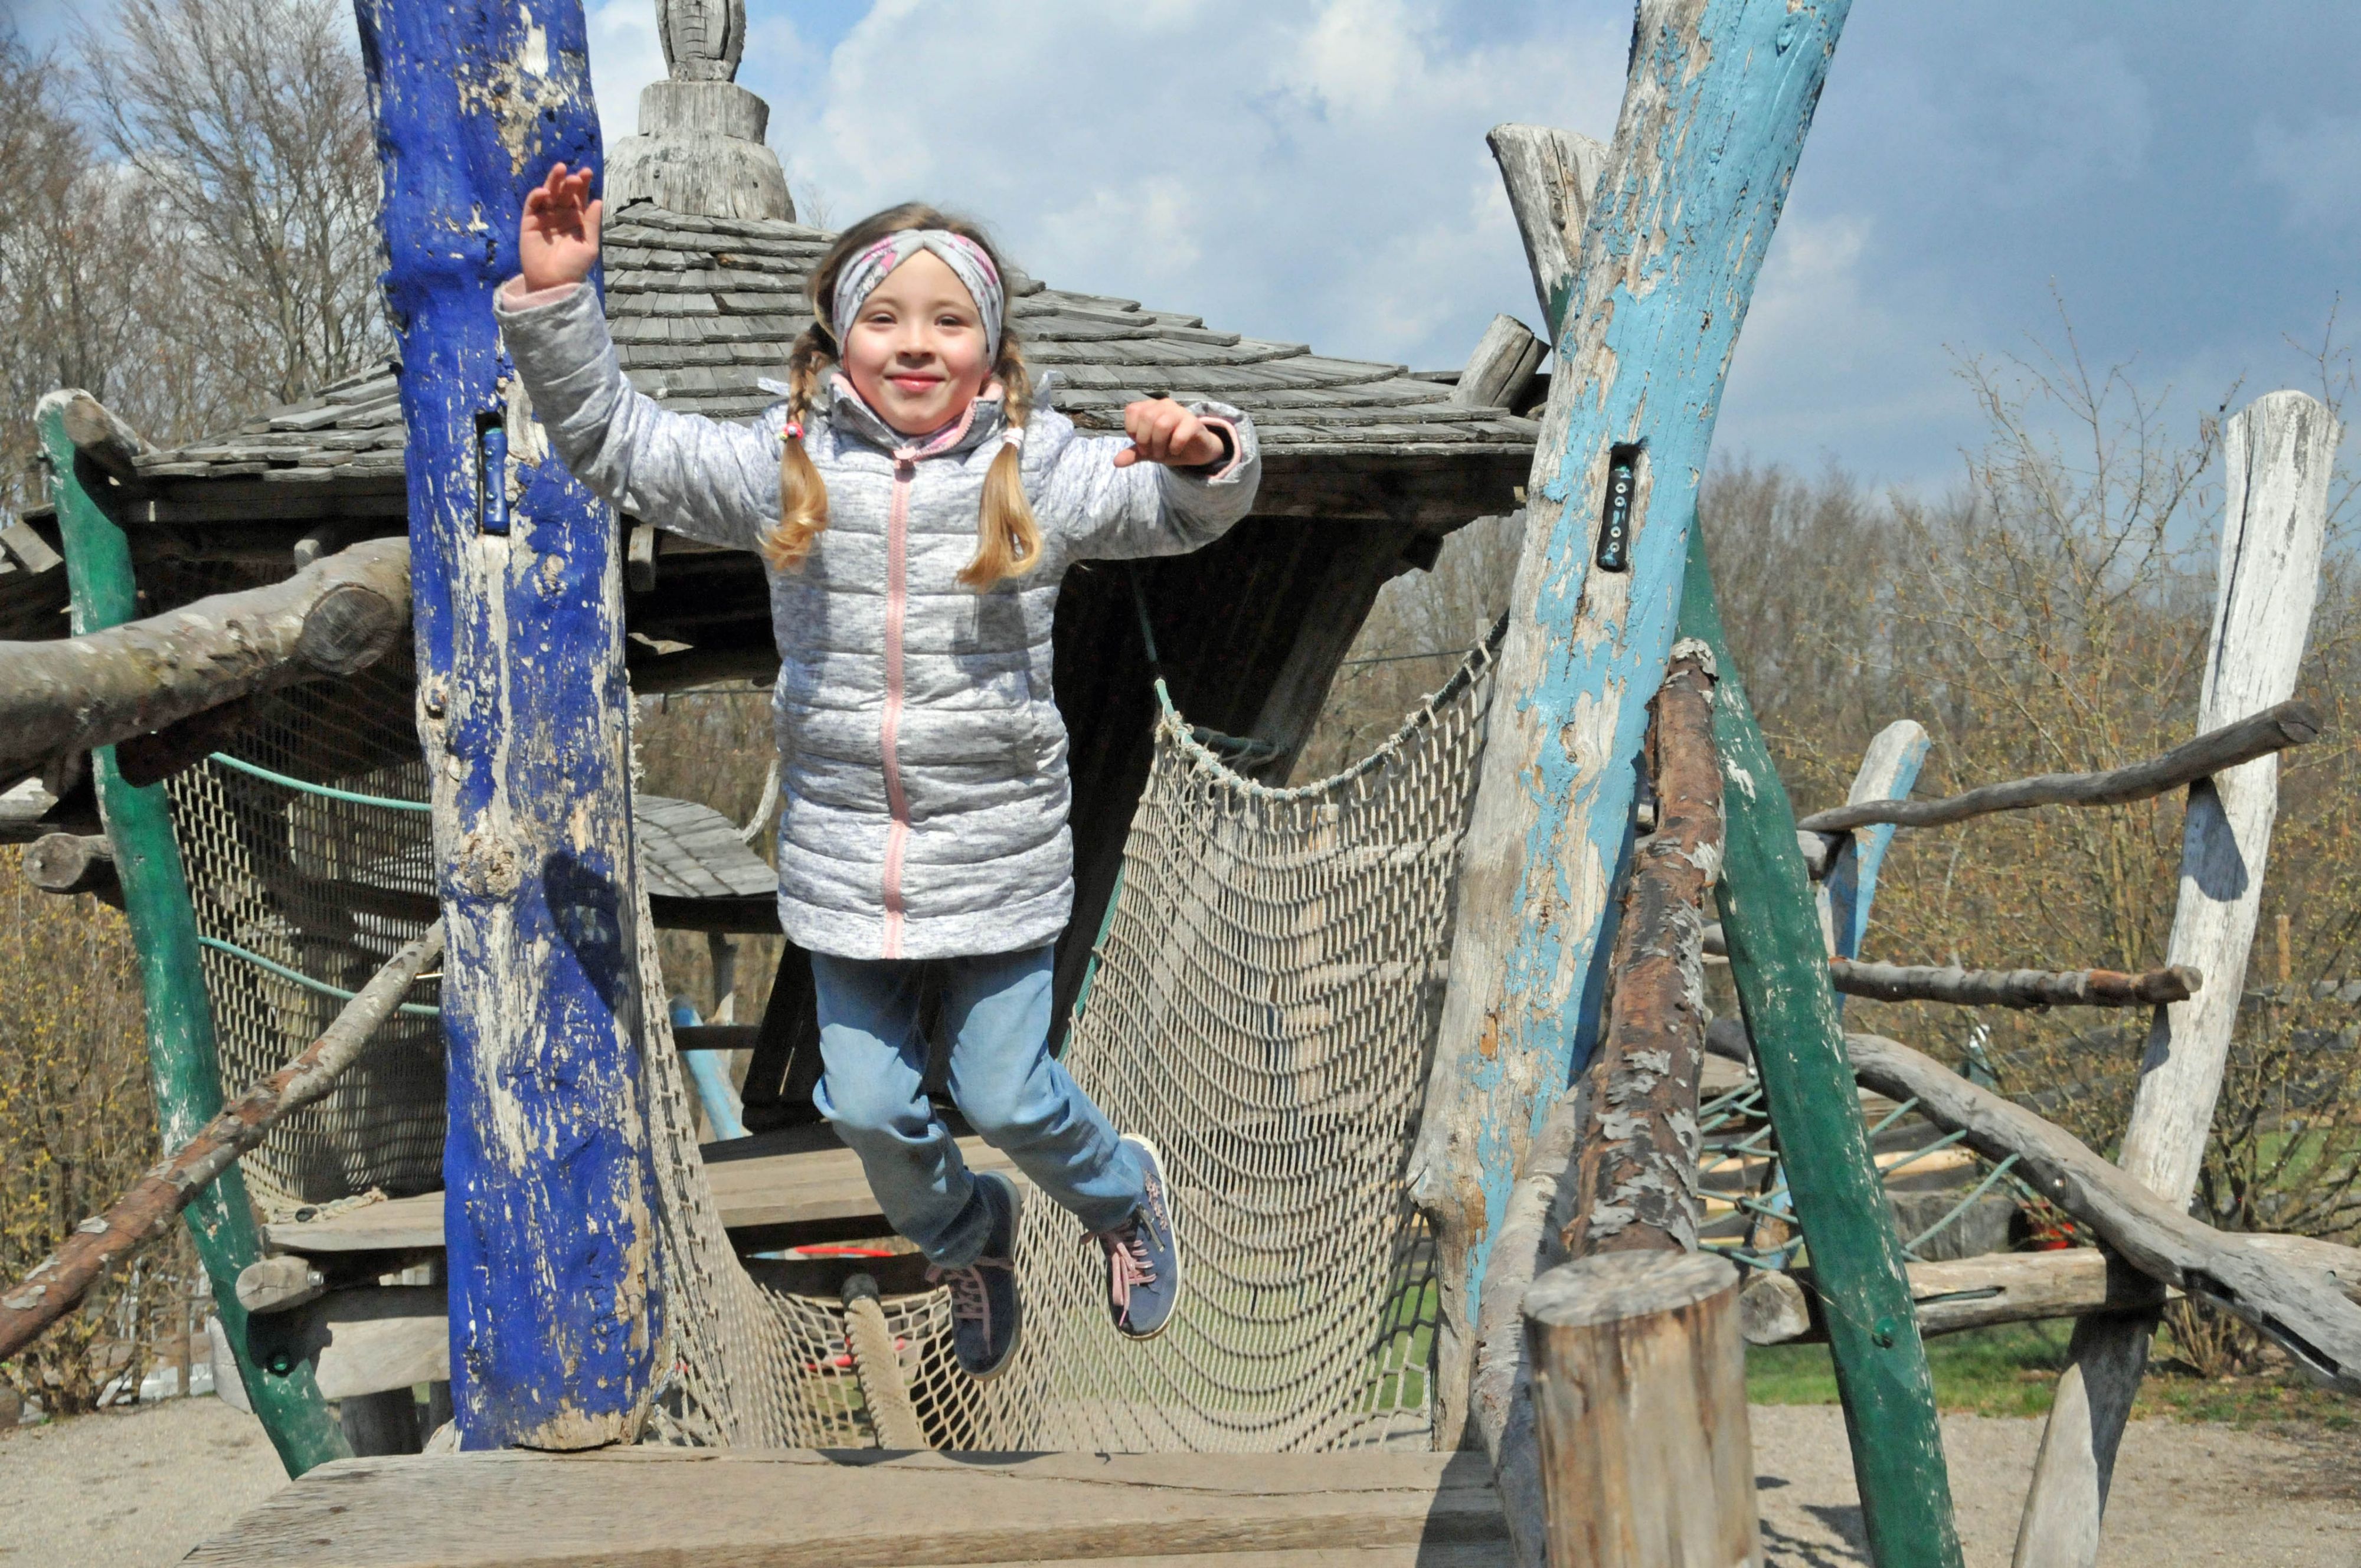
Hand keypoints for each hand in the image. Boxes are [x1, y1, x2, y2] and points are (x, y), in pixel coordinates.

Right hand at [519, 163, 601, 290]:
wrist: (554, 283)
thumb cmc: (573, 266)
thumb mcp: (588, 245)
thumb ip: (591, 223)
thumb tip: (598, 201)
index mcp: (576, 219)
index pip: (579, 197)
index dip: (583, 184)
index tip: (587, 173)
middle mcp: (560, 215)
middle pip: (564, 192)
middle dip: (569, 182)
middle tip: (575, 176)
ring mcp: (544, 217)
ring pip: (548, 194)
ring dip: (553, 181)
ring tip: (560, 169)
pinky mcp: (529, 222)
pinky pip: (532, 205)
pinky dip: (537, 196)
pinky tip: (544, 192)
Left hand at [1113, 398, 1225, 468]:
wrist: (1196, 451)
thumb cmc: (1169, 445)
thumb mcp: (1148, 451)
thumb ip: (1133, 453)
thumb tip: (1116, 462)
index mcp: (1150, 407)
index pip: (1132, 411)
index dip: (1132, 430)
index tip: (1140, 444)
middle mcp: (1164, 404)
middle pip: (1146, 417)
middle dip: (1145, 440)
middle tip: (1151, 453)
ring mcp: (1180, 411)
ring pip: (1162, 424)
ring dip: (1159, 445)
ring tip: (1162, 454)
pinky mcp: (1194, 422)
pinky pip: (1179, 434)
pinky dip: (1174, 447)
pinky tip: (1176, 451)